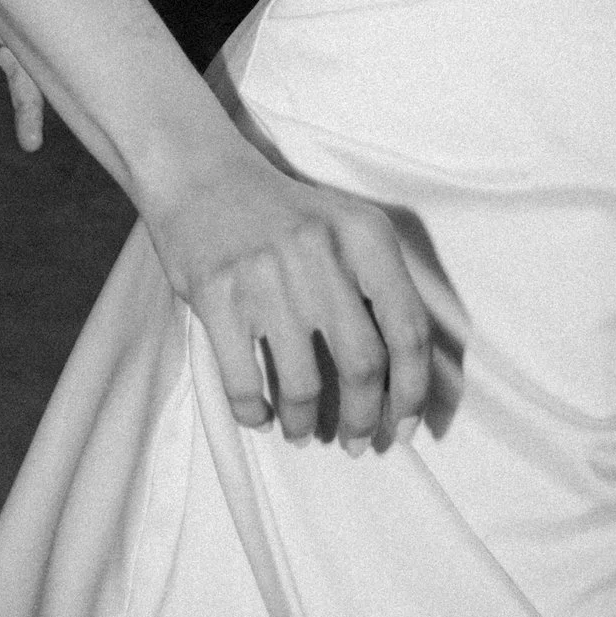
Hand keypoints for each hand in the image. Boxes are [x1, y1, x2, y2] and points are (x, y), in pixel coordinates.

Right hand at [146, 134, 434, 452]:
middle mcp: (321, 252)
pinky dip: (255, 413)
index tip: (405, 426)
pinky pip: (244, 382)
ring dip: (305, 424)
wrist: (202, 174)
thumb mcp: (347, 228)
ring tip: (303, 433)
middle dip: (364, 419)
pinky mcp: (217, 294)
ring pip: (302, 384)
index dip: (413, 391)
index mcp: (365, 235)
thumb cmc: (285, 214)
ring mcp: (266, 275)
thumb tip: (403, 380)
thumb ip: (378, 288)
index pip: (409, 329)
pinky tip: (261, 417)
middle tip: (357, 442)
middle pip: (362, 366)